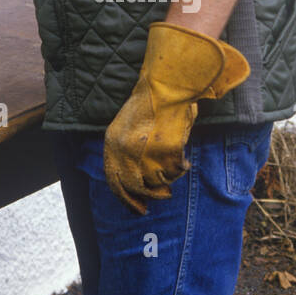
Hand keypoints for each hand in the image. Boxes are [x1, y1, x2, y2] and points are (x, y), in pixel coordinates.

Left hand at [103, 23, 249, 213]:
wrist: (165, 84)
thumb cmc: (150, 104)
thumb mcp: (127, 128)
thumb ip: (128, 153)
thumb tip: (139, 184)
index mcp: (111, 142)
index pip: (114, 181)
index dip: (126, 199)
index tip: (139, 209)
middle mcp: (125, 150)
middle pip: (135, 187)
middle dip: (151, 195)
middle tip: (164, 194)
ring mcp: (145, 152)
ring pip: (158, 181)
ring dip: (168, 177)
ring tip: (174, 163)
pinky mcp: (166, 151)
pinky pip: (175, 171)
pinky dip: (181, 168)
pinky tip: (183, 158)